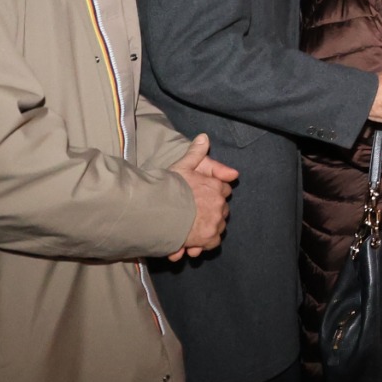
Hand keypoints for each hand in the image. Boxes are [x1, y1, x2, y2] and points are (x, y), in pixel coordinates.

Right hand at [167, 134, 234, 260]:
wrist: (156, 211)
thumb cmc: (168, 188)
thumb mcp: (182, 166)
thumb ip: (195, 153)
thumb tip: (204, 137)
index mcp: (216, 186)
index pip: (225, 188)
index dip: (214, 193)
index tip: (203, 198)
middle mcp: (219, 204)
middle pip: (222, 209)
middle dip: (210, 212)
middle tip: (194, 215)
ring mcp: (215, 222)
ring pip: (217, 226)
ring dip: (205, 229)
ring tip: (189, 231)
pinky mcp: (207, 238)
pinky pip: (212, 242)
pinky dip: (202, 244)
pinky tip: (190, 243)